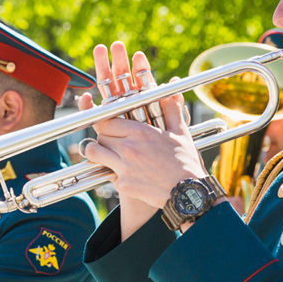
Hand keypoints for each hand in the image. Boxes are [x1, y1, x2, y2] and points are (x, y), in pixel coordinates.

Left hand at [78, 41, 208, 238]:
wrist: (188, 193)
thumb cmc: (185, 161)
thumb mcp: (180, 132)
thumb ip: (171, 108)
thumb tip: (171, 88)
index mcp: (139, 132)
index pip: (105, 119)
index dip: (103, 119)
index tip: (106, 121)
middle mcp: (128, 148)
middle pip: (99, 135)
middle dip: (102, 135)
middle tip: (109, 138)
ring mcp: (123, 167)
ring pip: (94, 154)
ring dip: (97, 151)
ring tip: (103, 152)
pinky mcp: (123, 185)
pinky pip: (108, 174)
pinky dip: (113, 173)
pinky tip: (125, 173)